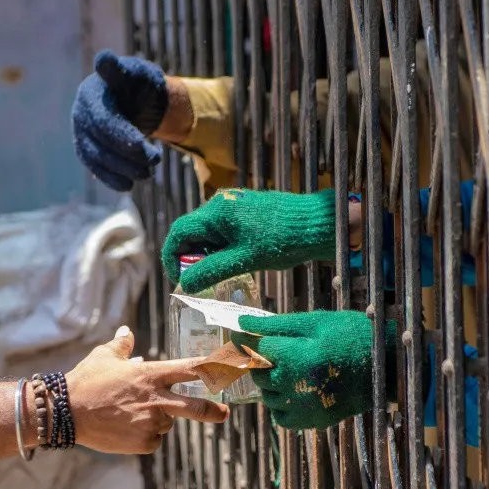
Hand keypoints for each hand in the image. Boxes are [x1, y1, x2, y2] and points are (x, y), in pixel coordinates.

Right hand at [66, 326, 228, 453]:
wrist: (67, 412)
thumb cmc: (86, 380)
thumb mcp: (104, 356)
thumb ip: (122, 345)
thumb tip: (127, 333)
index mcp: (152, 374)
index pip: (193, 369)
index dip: (218, 367)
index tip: (235, 367)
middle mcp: (157, 399)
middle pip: (198, 407)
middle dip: (214, 411)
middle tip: (223, 413)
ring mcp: (151, 423)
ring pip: (166, 423)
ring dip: (155, 420)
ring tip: (127, 414)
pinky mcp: (143, 443)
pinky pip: (153, 440)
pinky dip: (143, 436)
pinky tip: (123, 428)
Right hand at [72, 50, 167, 191]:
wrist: (136, 99)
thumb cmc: (137, 83)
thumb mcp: (134, 73)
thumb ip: (120, 70)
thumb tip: (103, 58)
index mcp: (91, 94)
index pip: (103, 119)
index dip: (121, 134)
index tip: (143, 145)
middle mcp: (80, 114)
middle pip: (101, 141)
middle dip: (128, 155)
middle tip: (155, 160)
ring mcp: (80, 133)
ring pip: (97, 158)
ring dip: (123, 169)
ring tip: (148, 173)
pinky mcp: (86, 149)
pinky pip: (95, 168)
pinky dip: (111, 179)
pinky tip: (128, 185)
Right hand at [162, 188, 337, 292]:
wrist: (315, 224)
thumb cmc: (282, 240)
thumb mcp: (243, 260)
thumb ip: (210, 271)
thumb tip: (184, 284)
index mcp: (215, 212)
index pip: (178, 233)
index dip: (172, 258)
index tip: (179, 279)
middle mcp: (219, 204)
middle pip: (190, 233)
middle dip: (190, 258)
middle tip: (199, 281)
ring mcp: (231, 206)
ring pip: (206, 233)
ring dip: (205, 254)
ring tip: (220, 273)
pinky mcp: (242, 211)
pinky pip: (220, 230)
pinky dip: (219, 248)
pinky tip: (233, 261)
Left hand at [234, 310, 393, 429]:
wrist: (389, 367)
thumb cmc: (353, 336)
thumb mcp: (316, 322)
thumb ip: (276, 325)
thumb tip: (242, 323)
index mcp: (296, 357)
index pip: (254, 348)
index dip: (245, 339)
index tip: (242, 334)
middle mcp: (296, 385)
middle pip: (257, 372)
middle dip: (259, 359)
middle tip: (272, 349)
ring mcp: (304, 407)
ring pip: (267, 395)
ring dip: (270, 381)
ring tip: (290, 367)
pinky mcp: (313, 421)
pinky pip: (280, 416)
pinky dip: (282, 404)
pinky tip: (295, 389)